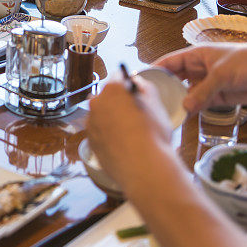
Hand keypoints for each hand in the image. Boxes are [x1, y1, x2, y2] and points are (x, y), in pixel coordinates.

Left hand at [86, 76, 172, 190]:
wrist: (144, 168)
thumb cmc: (153, 135)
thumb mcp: (156, 104)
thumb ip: (145, 87)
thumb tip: (136, 82)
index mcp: (113, 89)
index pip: (119, 77)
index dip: (129, 84)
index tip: (134, 92)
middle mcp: (97, 103)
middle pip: (107, 96)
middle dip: (118, 102)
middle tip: (133, 114)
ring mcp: (91, 123)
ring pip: (101, 115)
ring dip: (111, 119)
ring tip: (129, 132)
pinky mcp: (90, 141)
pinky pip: (99, 132)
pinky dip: (107, 135)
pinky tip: (122, 143)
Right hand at [156, 45, 246, 112]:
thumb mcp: (221, 73)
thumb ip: (203, 91)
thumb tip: (185, 106)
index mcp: (196, 55)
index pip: (170, 61)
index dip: (155, 69)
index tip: (142, 80)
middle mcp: (199, 69)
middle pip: (175, 79)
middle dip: (164, 88)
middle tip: (150, 100)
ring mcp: (208, 84)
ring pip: (186, 94)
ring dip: (178, 102)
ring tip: (164, 111)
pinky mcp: (217, 97)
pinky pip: (199, 104)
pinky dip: (191, 110)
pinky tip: (183, 116)